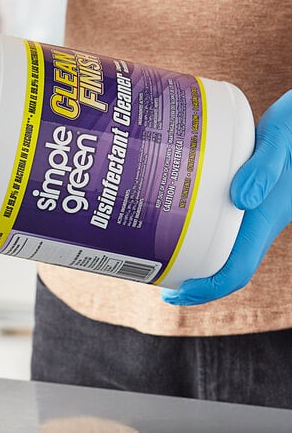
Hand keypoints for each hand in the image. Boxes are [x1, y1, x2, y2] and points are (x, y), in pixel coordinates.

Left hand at [162, 89, 291, 304]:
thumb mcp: (282, 138)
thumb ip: (266, 166)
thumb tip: (241, 199)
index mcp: (266, 218)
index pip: (237, 269)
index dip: (206, 289)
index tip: (175, 294)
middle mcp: (258, 221)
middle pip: (224, 265)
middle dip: (192, 280)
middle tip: (154, 275)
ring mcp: (252, 210)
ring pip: (222, 246)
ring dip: (193, 257)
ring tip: (157, 253)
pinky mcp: (246, 196)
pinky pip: (221, 224)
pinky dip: (198, 230)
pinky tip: (176, 216)